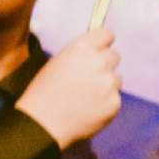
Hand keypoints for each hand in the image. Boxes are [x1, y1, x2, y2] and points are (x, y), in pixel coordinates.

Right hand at [19, 28, 121, 147]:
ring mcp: (109, 83)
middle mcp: (99, 61)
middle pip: (114, 56)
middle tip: (89, 79)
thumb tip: (96, 52)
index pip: (106, 34)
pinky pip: (115, 98)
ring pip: (116, 78)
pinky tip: (88, 110)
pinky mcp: (114, 103)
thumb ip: (80, 54)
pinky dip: (105, 104)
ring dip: (106, 85)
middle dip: (104, 65)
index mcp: (82, 48)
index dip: (102, 44)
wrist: (43, 124)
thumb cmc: (44, 93)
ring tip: (85, 98)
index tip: (99, 50)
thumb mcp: (58, 62)